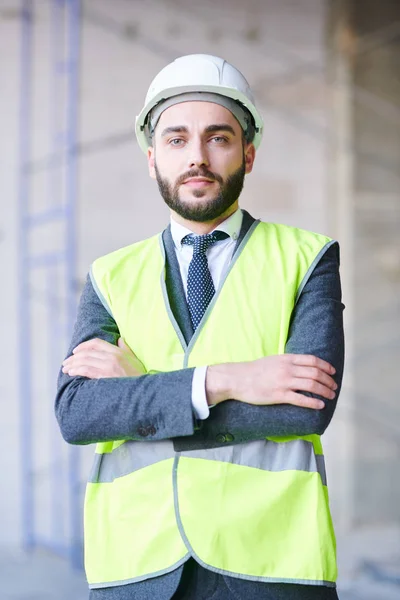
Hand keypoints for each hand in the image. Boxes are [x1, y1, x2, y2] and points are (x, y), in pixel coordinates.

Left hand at [62, 338, 145, 378]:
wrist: (143, 391)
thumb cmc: (139, 376)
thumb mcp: (134, 359)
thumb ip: (126, 348)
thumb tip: (120, 339)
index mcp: (118, 351)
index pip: (96, 343)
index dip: (83, 346)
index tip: (76, 351)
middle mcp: (112, 356)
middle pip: (87, 352)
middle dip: (73, 357)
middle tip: (66, 362)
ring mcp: (108, 366)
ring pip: (84, 361)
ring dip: (72, 364)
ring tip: (66, 369)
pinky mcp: (104, 376)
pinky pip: (86, 370)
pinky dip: (76, 370)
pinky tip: (71, 373)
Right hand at [207, 354, 336, 409]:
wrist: (238, 379)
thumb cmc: (254, 370)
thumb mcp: (273, 360)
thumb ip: (288, 362)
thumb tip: (301, 365)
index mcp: (287, 359)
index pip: (312, 361)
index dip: (326, 366)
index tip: (332, 372)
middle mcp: (288, 369)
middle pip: (315, 373)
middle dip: (328, 380)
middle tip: (334, 387)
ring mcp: (284, 382)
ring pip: (312, 385)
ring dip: (325, 391)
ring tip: (330, 396)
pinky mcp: (279, 395)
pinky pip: (301, 399)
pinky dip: (313, 402)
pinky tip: (320, 405)